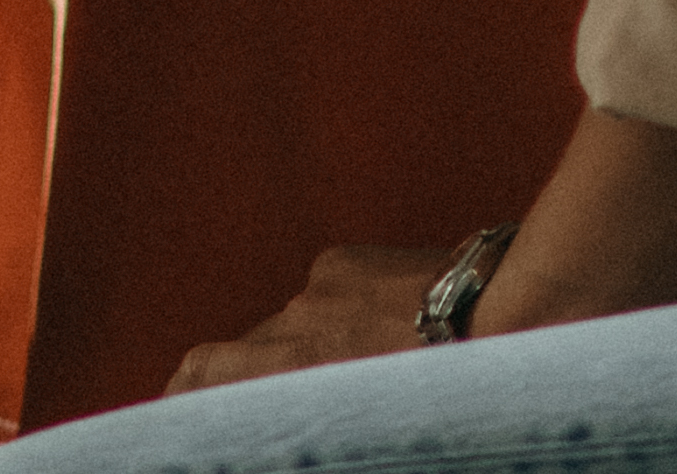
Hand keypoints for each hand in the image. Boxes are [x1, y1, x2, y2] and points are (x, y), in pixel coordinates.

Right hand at [160, 242, 445, 392]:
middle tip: (252, 401)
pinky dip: (334, 313)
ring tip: (355, 367)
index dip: (184, 390)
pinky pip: (319, 293)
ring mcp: (313, 289)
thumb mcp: (374, 416)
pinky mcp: (339, 261)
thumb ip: (326, 409)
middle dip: (244, 379)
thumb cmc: (451, 385)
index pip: (204, 372)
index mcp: (297, 368)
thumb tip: (312, 413)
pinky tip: (380, 327)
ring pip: (286, 325)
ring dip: (305, 347)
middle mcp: (292, 327)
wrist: (500, 307)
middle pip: (242, 352)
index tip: (175, 405)